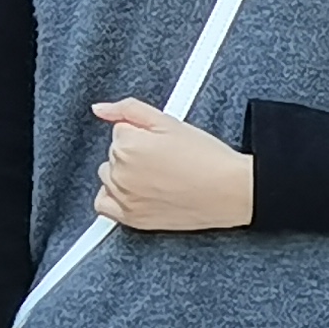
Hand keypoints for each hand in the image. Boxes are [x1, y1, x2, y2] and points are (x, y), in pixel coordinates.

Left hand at [91, 97, 257, 231]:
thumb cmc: (206, 157)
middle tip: (164, 157)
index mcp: (127, 144)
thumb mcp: (169, 121)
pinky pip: (103, 204)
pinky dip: (114, 196)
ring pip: (109, 175)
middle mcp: (120, 172)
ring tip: (156, 173)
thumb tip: (100, 109)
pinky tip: (136, 190)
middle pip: (114, 152)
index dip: (143, 133)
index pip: (120, 130)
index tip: (162, 141)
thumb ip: (129, 109)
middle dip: (134, 151)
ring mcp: (123, 197)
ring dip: (126, 172)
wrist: (228, 190)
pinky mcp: (130, 218)